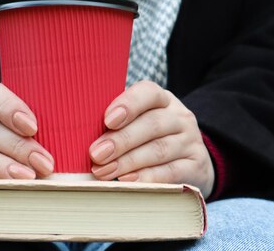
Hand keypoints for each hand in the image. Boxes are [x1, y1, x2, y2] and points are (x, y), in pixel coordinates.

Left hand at [89, 80, 214, 198]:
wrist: (191, 161)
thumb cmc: (150, 138)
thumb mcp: (138, 123)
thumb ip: (115, 124)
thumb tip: (78, 135)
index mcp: (162, 99)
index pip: (148, 93)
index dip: (128, 105)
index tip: (107, 120)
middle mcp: (179, 116)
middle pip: (151, 124)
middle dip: (120, 140)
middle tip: (96, 154)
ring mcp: (190, 141)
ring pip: (158, 149)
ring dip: (128, 161)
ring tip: (104, 171)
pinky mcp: (196, 166)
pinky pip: (171, 171)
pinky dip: (147, 177)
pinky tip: (128, 181)